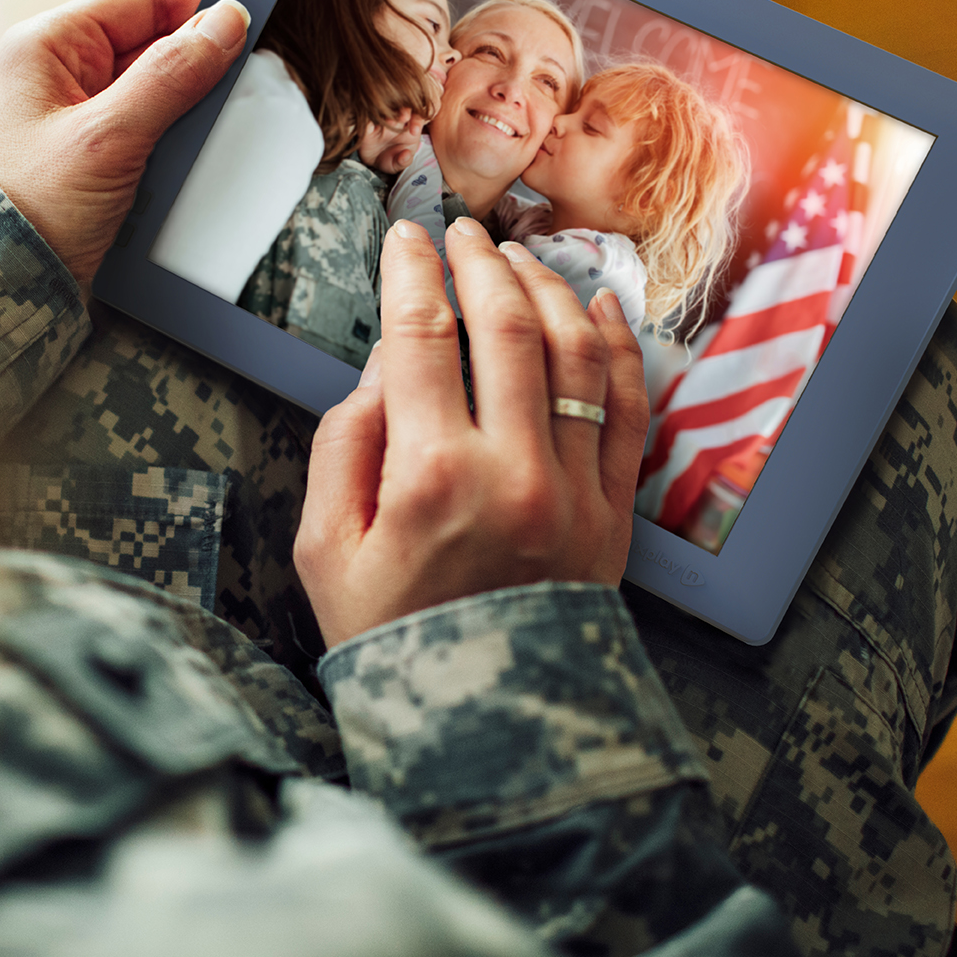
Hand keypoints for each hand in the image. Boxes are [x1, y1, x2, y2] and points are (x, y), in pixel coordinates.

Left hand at [0, 0, 250, 286]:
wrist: (1, 288)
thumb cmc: (35, 209)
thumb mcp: (108, 138)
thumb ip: (170, 76)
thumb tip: (227, 22)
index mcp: (46, 47)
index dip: (196, 4)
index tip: (251, 20)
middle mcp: (58, 74)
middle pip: (150, 44)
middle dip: (200, 62)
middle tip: (252, 79)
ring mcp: (73, 117)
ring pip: (154, 90)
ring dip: (192, 106)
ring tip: (231, 122)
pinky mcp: (89, 158)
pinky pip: (147, 131)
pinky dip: (176, 140)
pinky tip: (203, 156)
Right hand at [295, 217, 649, 645]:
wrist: (485, 723)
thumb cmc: (392, 635)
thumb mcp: (327, 549)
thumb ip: (345, 445)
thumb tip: (383, 366)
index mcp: (429, 477)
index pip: (419, 336)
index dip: (410, 270)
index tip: (405, 237)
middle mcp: (511, 471)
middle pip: (506, 325)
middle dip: (482, 262)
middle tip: (464, 233)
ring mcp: (574, 488)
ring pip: (575, 351)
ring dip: (548, 289)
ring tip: (521, 261)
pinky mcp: (614, 509)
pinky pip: (629, 404)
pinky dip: (620, 344)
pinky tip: (601, 307)